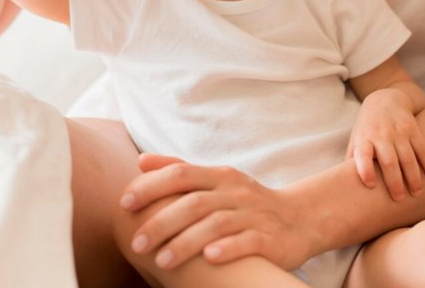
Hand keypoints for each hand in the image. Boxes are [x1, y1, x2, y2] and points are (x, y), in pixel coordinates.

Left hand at [119, 154, 309, 271]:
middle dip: (162, 222)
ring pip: (216, 224)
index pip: (181, 173)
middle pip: (193, 202)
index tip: (125, 203)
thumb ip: (180, 170)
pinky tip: (209, 259)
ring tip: (162, 261)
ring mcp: (253, 214)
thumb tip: (140, 161)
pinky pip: (247, 241)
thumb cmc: (246, 202)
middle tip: (137, 243)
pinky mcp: (269, 238)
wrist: (299, 218)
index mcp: (218, 175)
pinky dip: (227, 248)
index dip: (152, 186)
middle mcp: (234, 191)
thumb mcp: (216, 180)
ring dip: (187, 242)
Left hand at [346, 88, 424, 200]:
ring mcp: (398, 132)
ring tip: (416, 193)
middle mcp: (381, 135)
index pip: (362, 154)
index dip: (365, 169)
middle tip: (398, 198)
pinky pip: (422, 148)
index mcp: (364, 139)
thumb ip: (352, 158)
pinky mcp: (413, 129)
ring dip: (413, 177)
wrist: (384, 100)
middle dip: (394, 182)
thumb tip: (342, 182)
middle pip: (389, 161)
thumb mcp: (356, 138)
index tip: (370, 185)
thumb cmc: (368, 127)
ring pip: (407, 157)